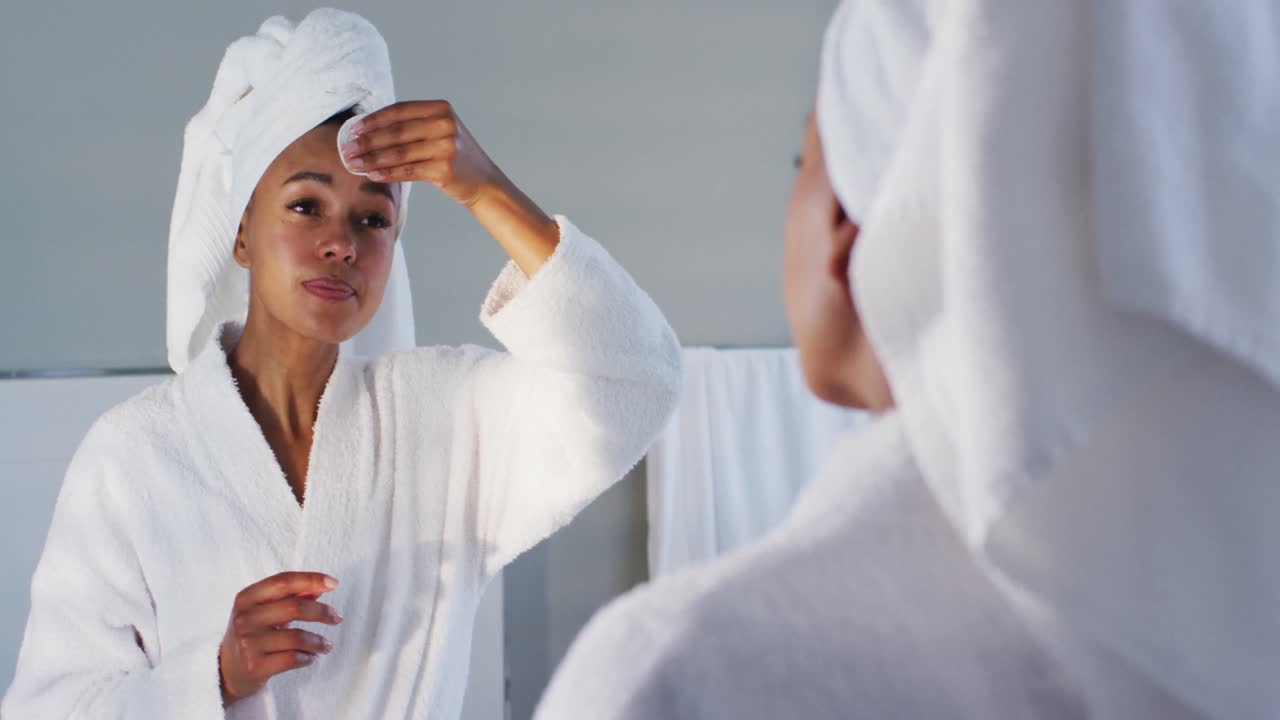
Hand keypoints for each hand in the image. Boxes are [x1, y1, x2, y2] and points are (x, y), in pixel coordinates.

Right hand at [218, 572, 343, 706]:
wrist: (226, 671)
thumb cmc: (252, 634)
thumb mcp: (264, 610)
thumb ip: (290, 596)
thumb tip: (321, 586)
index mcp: (247, 598)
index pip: (284, 581)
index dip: (312, 579)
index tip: (334, 583)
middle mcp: (245, 618)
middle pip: (295, 607)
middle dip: (323, 612)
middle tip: (337, 618)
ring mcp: (248, 643)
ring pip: (298, 636)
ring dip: (319, 641)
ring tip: (326, 645)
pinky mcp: (254, 666)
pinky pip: (293, 658)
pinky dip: (308, 657)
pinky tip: (310, 657)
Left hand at [339, 100, 497, 206]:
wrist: (483, 182)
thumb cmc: (453, 156)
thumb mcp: (438, 131)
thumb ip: (410, 126)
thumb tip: (365, 130)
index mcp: (441, 109)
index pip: (399, 111)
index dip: (373, 120)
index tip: (352, 130)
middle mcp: (445, 124)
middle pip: (396, 132)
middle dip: (367, 141)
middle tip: (346, 149)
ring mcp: (447, 147)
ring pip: (399, 153)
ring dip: (372, 159)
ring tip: (353, 164)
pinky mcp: (444, 169)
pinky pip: (408, 171)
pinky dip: (387, 173)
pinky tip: (372, 175)